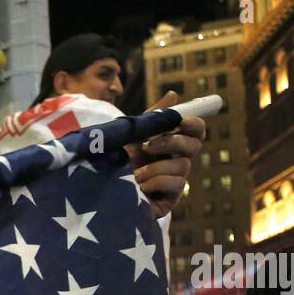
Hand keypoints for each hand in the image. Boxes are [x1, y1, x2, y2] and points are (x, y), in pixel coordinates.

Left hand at [125, 91, 206, 218]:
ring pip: (184, 165)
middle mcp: (176, 161)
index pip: (195, 132)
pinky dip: (157, 182)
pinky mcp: (170, 200)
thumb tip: (173, 94)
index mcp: (169, 145)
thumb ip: (152, 117)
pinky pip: (177, 184)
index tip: (182, 121)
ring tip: (135, 173)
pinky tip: (141, 187)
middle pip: (194, 146)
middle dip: (172, 143)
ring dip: (156, 167)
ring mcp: (174, 181)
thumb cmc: (115, 163)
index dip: (194, 124)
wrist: (98, 193)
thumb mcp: (131, 136)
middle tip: (147, 146)